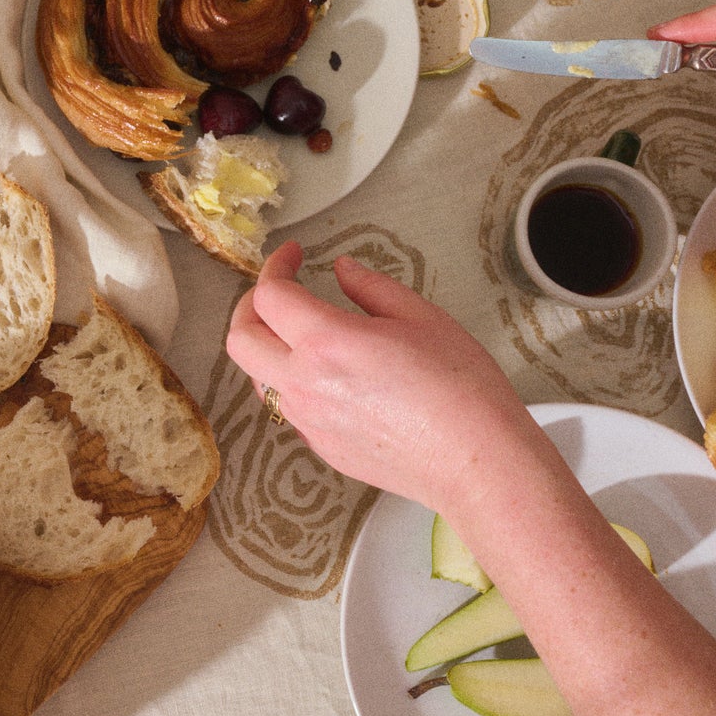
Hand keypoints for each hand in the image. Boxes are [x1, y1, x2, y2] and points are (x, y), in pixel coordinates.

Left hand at [225, 244, 554, 514]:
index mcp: (326, 342)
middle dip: (248, 307)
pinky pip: (286, 408)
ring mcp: (308, 421)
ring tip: (297, 332)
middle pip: (240, 340)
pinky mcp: (320, 447)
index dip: (274, 267)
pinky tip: (323, 374)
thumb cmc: (460, 388)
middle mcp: (305, 383)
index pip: (269, 296)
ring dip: (266, 347)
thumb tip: (342, 269)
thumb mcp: (421, 317)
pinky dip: (289, 382)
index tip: (291, 255)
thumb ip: (371, 288)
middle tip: (277, 291)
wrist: (475, 461)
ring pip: (257, 378)